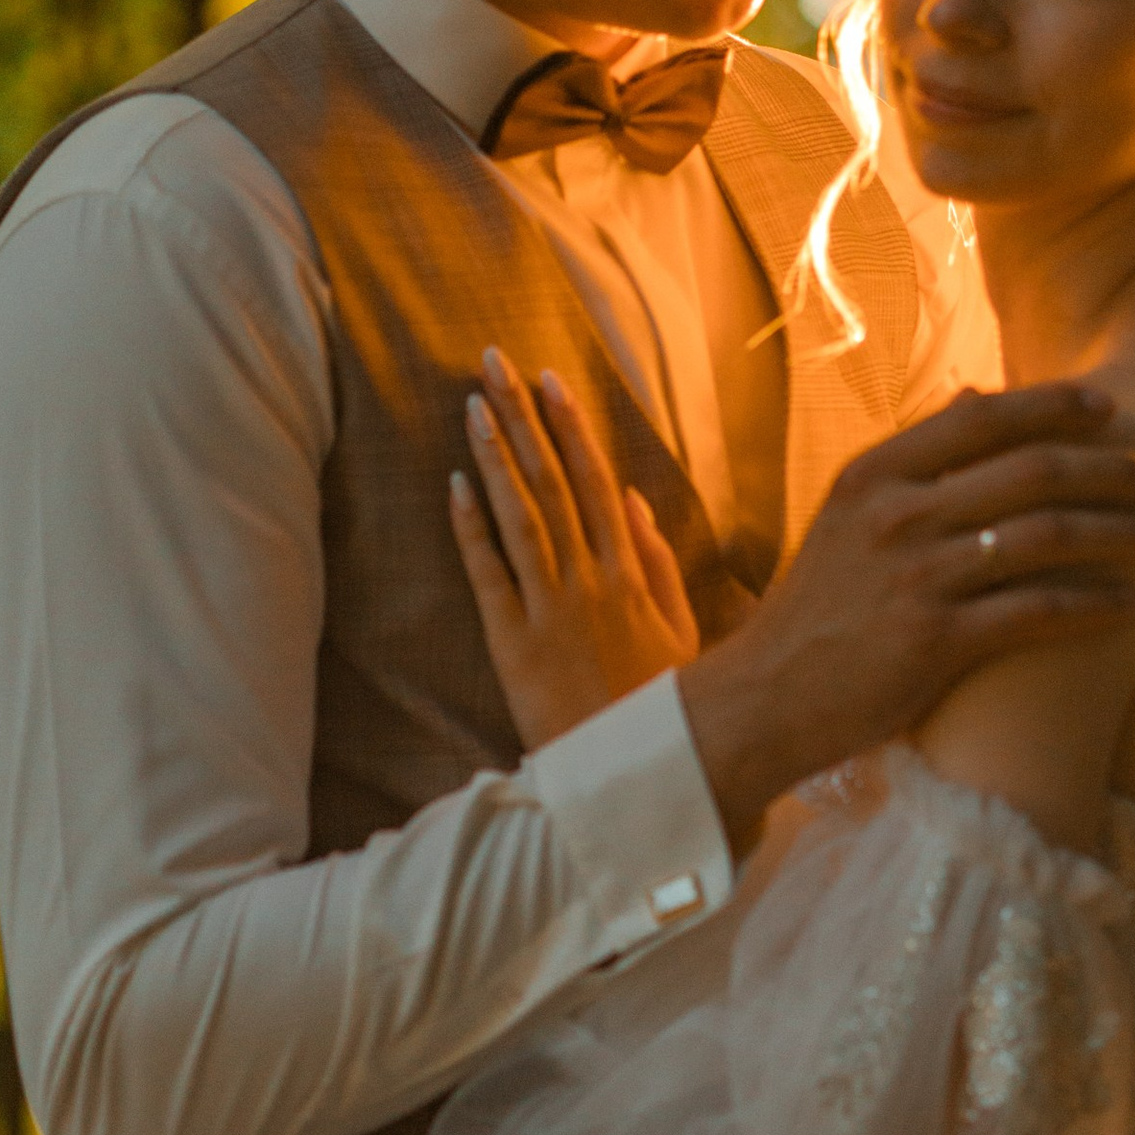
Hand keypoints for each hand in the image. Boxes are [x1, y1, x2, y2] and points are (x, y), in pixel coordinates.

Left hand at [450, 345, 700, 753]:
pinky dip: (472, 530)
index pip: (595, 481)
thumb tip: (631, 499)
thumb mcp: (679, 629)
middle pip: (553, 482)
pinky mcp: (515, 645)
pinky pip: (491, 576)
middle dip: (525, 418)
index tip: (551, 379)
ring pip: (522, 517)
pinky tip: (455, 485)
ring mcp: (552, 610)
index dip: (571, 427)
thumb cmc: (658, 703)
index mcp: (630, 572)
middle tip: (495, 362)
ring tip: (473, 404)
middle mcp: (591, 580)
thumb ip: (659, 561)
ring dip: (497, 456)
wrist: (639, 772)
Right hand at [679, 384, 1134, 849]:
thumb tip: (977, 394)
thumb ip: (914, 460)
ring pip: (1048, 535)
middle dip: (1112, 468)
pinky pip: (1039, 611)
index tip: (1110, 407)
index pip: (982, 418)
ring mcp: (917, 577)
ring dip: (1120, 532)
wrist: (763, 699)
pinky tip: (1131, 605)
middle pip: (1032, 470)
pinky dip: (1094, 604)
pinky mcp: (935, 642)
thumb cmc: (817, 611)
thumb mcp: (847, 518)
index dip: (1054, 405)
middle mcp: (897, 516)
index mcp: (875, 476)